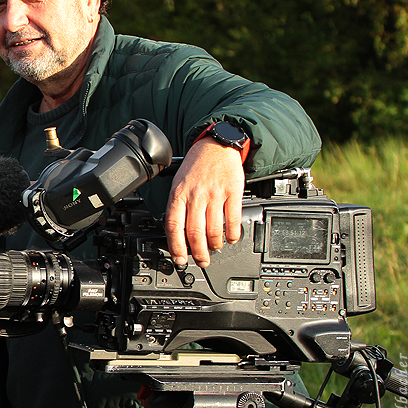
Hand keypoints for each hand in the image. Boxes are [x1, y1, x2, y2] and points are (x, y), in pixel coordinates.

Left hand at [163, 138, 245, 267]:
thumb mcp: (178, 184)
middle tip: (201, 260)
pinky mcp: (233, 192)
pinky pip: (233, 219)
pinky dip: (232, 234)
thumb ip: (177, 206)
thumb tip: (177, 234)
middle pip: (195, 232)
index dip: (176, 246)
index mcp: (179, 195)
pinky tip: (231, 238)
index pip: (174, 226)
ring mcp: (215, 194)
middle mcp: (196, 195)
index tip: (180, 258)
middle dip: (198, 252)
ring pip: (214, 229)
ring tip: (215, 249)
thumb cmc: (196, 167)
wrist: (216, 146)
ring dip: (215, 245)